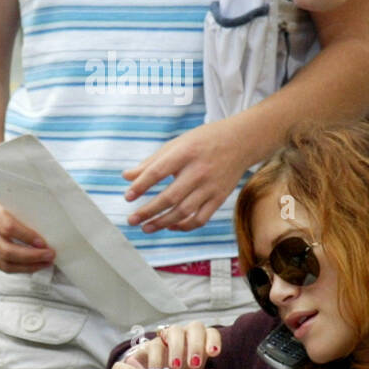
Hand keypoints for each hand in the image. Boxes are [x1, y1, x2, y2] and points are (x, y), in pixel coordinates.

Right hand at [0, 182, 55, 271]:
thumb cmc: (2, 196)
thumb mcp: (11, 194)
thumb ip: (25, 205)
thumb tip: (51, 222)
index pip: (8, 227)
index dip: (27, 237)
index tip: (44, 243)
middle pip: (6, 250)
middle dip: (31, 256)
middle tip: (50, 256)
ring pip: (4, 263)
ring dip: (28, 266)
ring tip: (45, 263)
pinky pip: (1, 267)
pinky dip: (20, 268)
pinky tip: (34, 265)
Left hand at [122, 119, 250, 231]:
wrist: (241, 141)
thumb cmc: (204, 141)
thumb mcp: (177, 144)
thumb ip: (151, 162)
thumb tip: (126, 177)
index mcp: (185, 153)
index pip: (158, 171)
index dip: (141, 185)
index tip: (128, 197)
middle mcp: (199, 171)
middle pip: (170, 197)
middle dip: (148, 211)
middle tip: (132, 220)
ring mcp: (211, 187)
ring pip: (184, 211)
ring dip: (162, 223)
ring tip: (146, 227)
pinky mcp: (219, 198)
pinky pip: (200, 218)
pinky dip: (184, 226)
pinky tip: (170, 226)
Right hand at [122, 321, 222, 368]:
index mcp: (200, 344)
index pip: (211, 333)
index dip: (213, 340)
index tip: (214, 353)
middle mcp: (185, 337)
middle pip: (195, 327)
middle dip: (196, 344)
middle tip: (194, 364)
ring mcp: (166, 339)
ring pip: (174, 331)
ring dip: (177, 348)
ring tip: (176, 367)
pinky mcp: (148, 346)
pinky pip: (153, 345)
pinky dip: (156, 358)